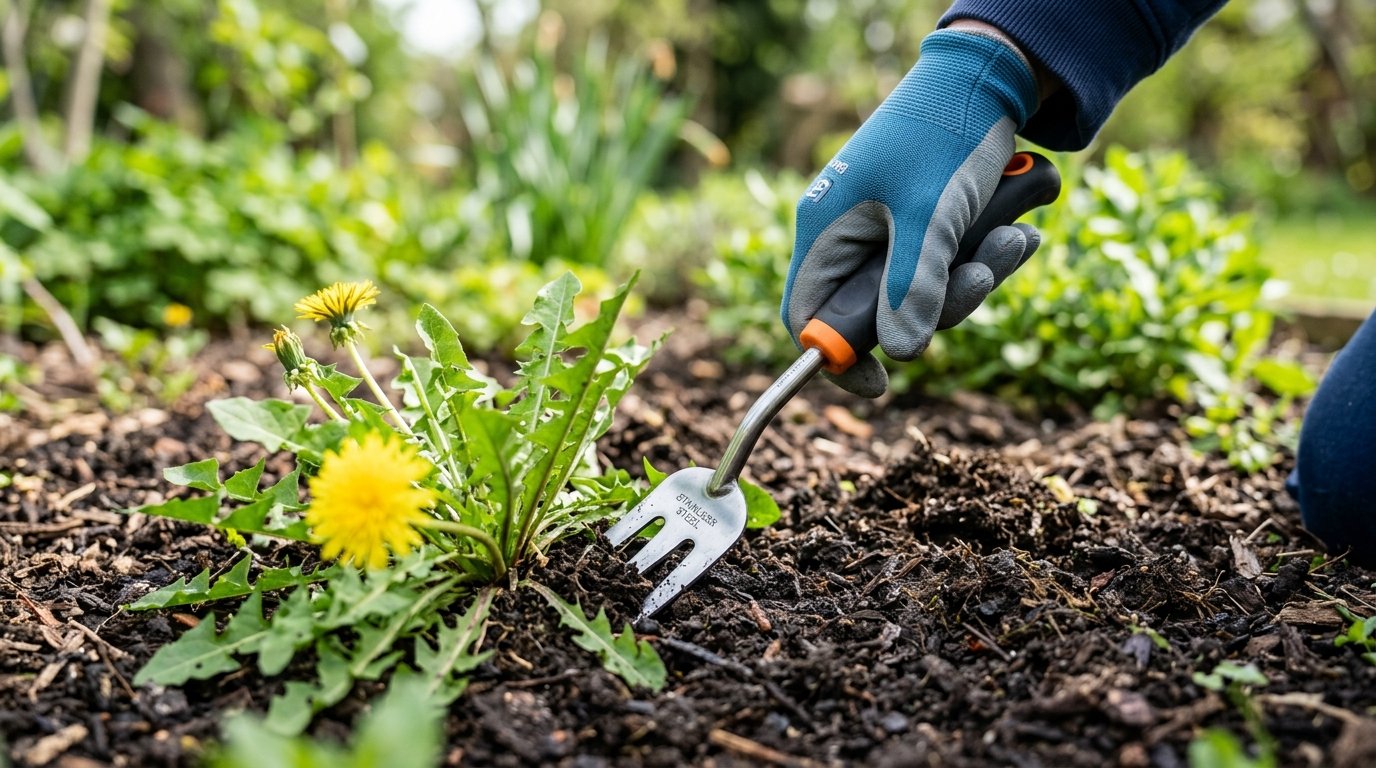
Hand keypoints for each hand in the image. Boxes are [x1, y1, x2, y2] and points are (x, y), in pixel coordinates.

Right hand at [782, 28, 1041, 397]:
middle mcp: (851, 232)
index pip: (808, 316)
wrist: (989, 72)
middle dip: (940, 305)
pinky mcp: (926, 220)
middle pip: (880, 310)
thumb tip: (905, 353)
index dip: (837, 358)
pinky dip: (985, 253)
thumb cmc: (945, 132)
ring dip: (976, 275)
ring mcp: (888, 227)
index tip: (882, 387)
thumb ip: (915, 286)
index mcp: (827, 229)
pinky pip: (949, 262)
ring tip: (1015, 240)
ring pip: (925, 288)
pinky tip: (1019, 228)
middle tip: (981, 280)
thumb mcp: (930, 214)